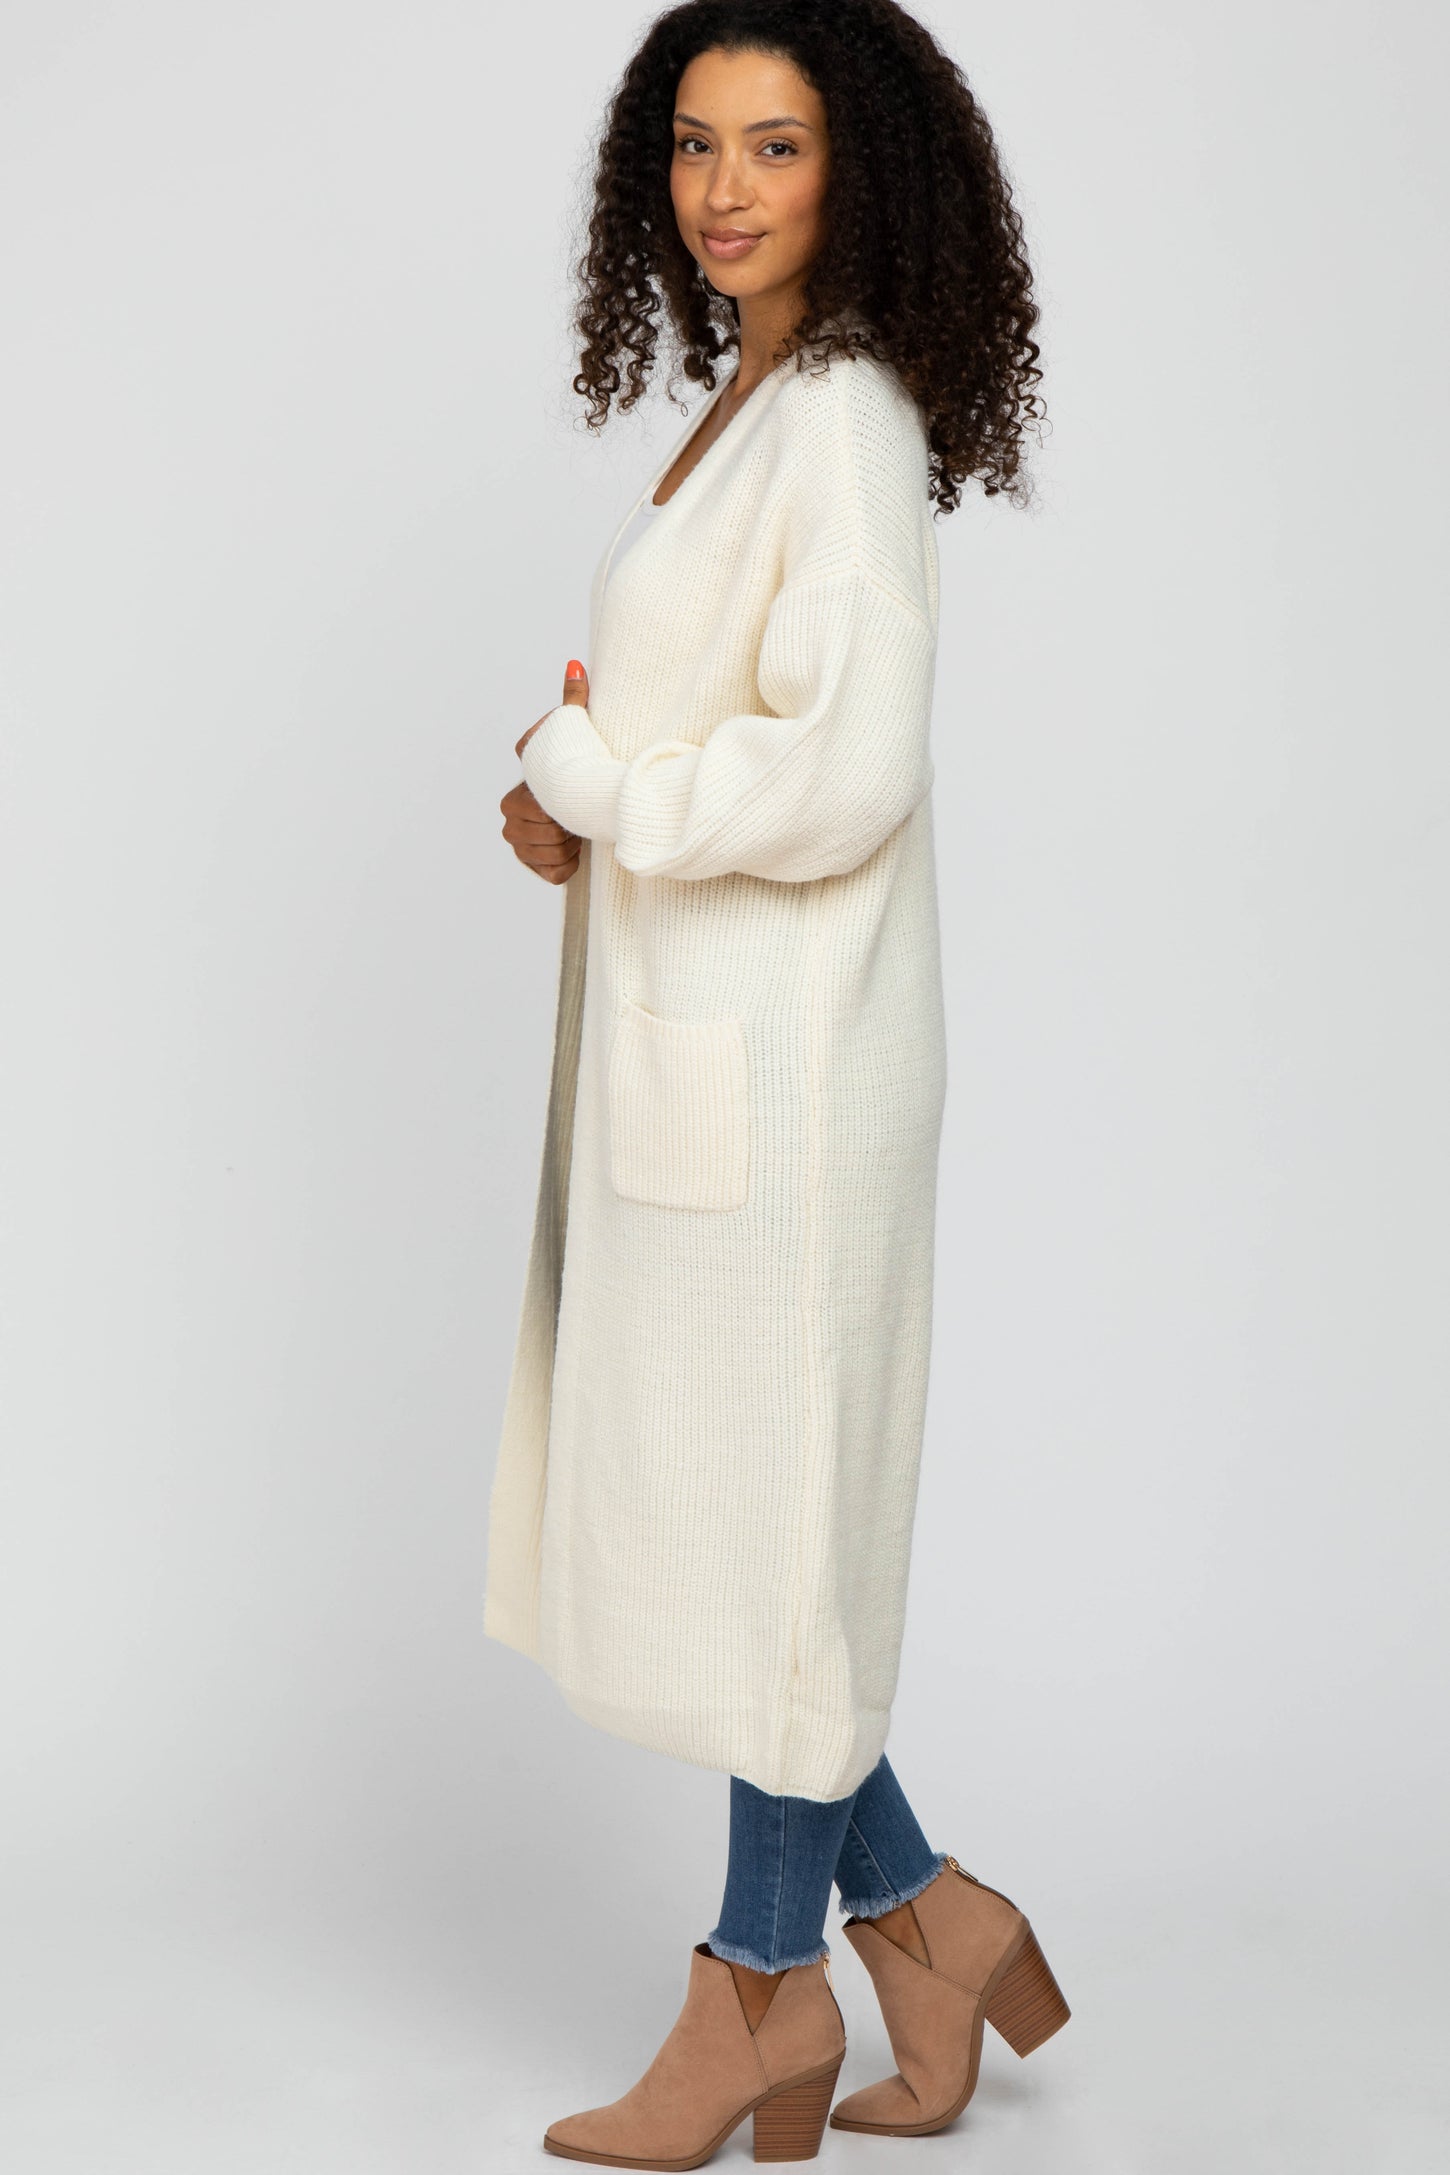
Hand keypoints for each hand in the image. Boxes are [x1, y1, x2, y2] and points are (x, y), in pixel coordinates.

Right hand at [501, 660, 589, 884]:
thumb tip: (575, 665)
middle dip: (567, 825)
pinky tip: (576, 849)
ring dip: (571, 843)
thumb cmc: (582, 770)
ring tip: (578, 827)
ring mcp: (518, 843)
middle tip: (578, 812)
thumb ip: (574, 701)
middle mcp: (510, 816)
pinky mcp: (533, 867)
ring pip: (550, 853)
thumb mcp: (578, 735)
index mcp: (517, 790)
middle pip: (543, 833)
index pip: (536, 806)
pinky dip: (570, 864)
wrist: (591, 806)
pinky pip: (554, 873)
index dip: (560, 804)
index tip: (571, 794)